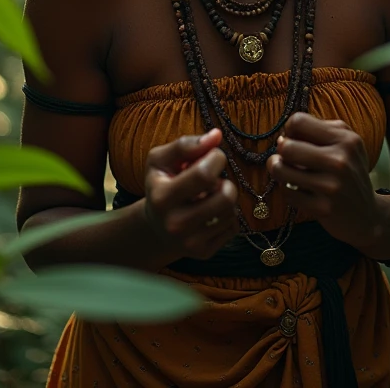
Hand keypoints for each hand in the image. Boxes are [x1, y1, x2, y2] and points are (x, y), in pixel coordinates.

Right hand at [144, 128, 238, 259]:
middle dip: (226, 181)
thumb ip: (186, 145)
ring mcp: (190, 243)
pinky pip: (233, 227)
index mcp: (161, 198)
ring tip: (212, 194)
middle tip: (216, 179)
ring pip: (231, 212)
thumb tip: (216, 136)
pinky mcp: (204, 253)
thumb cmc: (162, 183)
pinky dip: (228, 215)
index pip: (204, 174)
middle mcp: (175, 224)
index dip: (216, 158)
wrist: (156, 225)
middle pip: (224, 197)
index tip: (212, 156)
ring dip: (227, 197)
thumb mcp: (161, 159)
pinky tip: (212, 211)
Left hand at [266, 113, 382, 252]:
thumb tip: (284, 135)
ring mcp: (332, 186)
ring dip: (279, 170)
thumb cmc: (349, 173)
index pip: (298, 121)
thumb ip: (320, 130)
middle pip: (286, 146)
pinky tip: (298, 190)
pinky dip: (288, 191)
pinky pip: (287, 193)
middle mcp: (340, 161)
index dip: (290, 130)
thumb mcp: (346, 145)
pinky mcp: (323, 208)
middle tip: (288, 157)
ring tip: (287, 172)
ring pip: (281, 170)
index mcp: (347, 139)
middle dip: (281, 151)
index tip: (295, 139)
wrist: (368, 216)